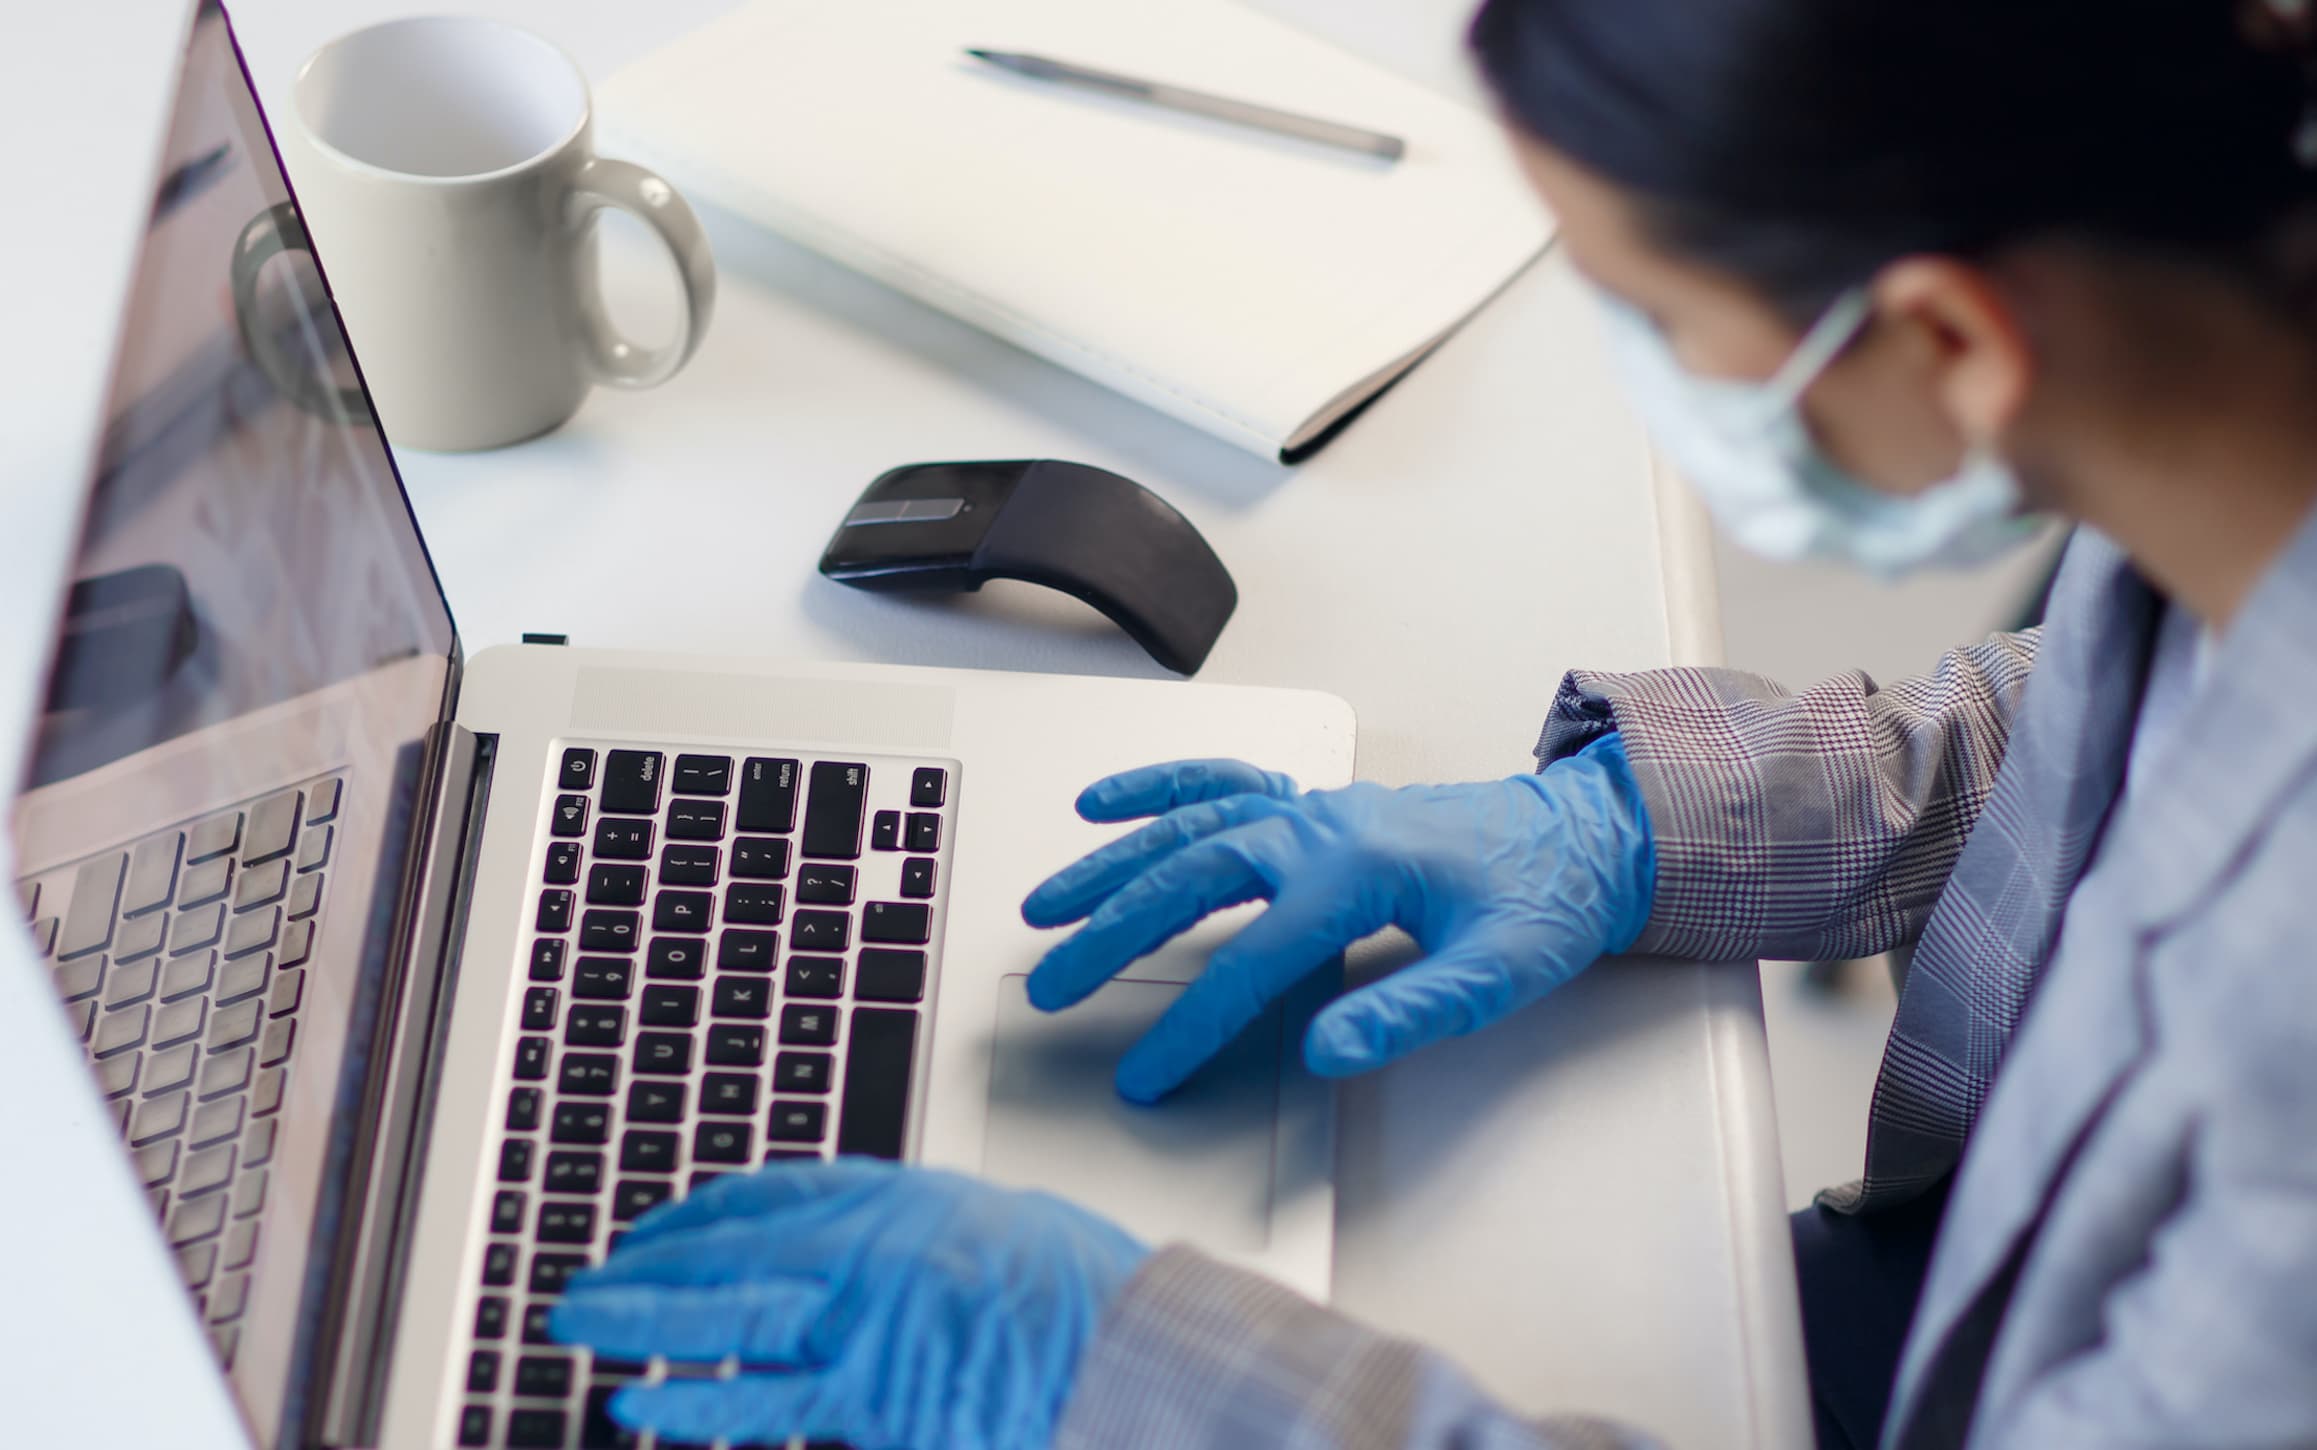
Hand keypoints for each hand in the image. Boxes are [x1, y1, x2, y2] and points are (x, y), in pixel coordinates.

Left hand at [550, 1159, 1147, 1449]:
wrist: (1133, 1351)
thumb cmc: (1080, 1293)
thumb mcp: (990, 1225)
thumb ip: (914, 1235)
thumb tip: (862, 1247)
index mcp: (898, 1200)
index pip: (771, 1198)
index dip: (701, 1217)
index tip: (659, 1232)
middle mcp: (869, 1251)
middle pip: (731, 1253)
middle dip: (648, 1270)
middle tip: (586, 1285)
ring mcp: (866, 1326)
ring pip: (727, 1322)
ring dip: (643, 1326)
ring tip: (579, 1329)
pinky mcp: (876, 1399)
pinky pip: (768, 1405)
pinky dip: (698, 1407)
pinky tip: (643, 1408)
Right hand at [1022, 735, 1654, 1101]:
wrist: (1586, 834)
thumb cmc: (1547, 901)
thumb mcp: (1498, 972)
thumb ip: (1410, 1011)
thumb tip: (1324, 1050)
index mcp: (1357, 872)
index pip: (1251, 962)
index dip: (1189, 1026)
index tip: (1143, 1074)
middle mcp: (1320, 828)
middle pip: (1191, 879)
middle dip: (1113, 934)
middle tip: (1055, 984)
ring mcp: (1313, 809)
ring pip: (1189, 827)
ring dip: (1113, 863)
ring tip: (1047, 903)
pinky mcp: (1315, 806)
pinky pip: (1221, 782)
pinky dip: (1160, 787)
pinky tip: (1104, 802)